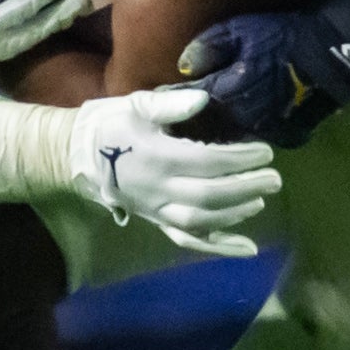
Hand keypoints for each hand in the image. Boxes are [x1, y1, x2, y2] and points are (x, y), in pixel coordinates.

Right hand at [66, 88, 279, 256]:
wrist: (75, 155)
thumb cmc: (108, 125)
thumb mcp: (135, 105)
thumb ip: (169, 105)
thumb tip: (202, 100)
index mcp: (157, 158)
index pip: (207, 162)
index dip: (239, 159)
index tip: (264, 151)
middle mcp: (158, 189)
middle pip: (209, 196)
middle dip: (245, 188)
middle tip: (274, 178)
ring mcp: (156, 209)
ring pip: (200, 222)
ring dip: (234, 214)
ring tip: (260, 200)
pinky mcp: (155, 220)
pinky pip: (187, 240)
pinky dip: (218, 247)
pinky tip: (246, 248)